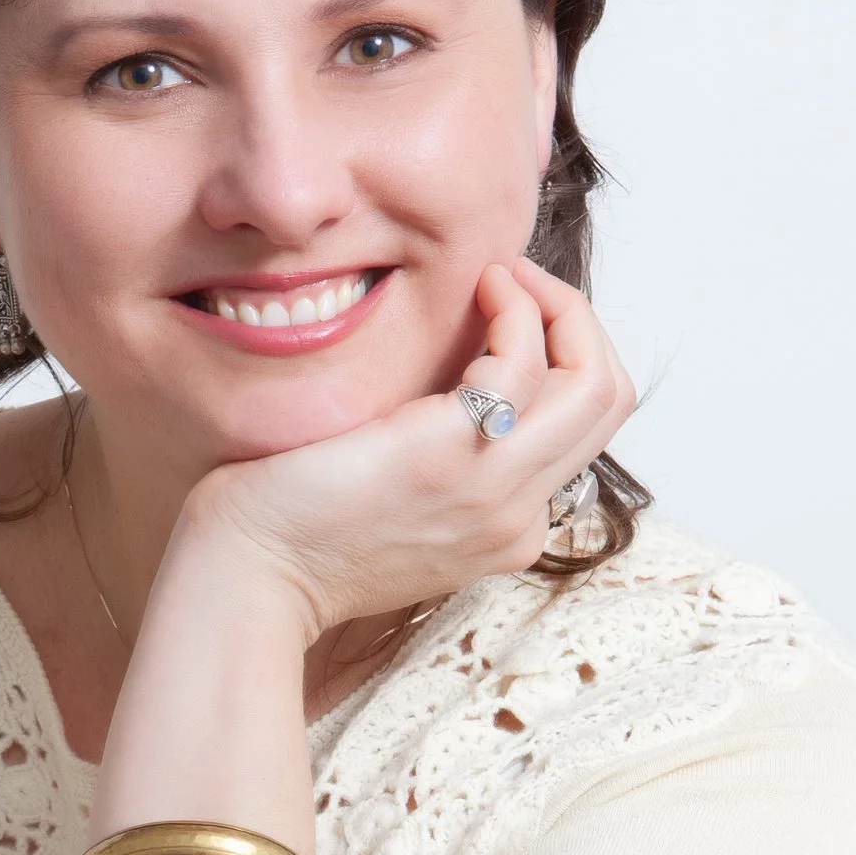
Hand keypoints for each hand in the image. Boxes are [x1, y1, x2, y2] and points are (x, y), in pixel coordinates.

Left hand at [168, 258, 635, 643]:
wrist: (248, 577)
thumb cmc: (294, 530)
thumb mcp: (394, 495)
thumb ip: (443, 451)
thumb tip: (460, 374)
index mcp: (506, 529)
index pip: (580, 431)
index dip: (559, 356)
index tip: (508, 314)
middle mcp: (516, 519)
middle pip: (607, 403)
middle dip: (577, 322)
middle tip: (519, 282)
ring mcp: (493, 493)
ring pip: (596, 383)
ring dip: (558, 306)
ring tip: (500, 277)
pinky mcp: (452, 456)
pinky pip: (524, 362)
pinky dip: (514, 308)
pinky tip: (476, 286)